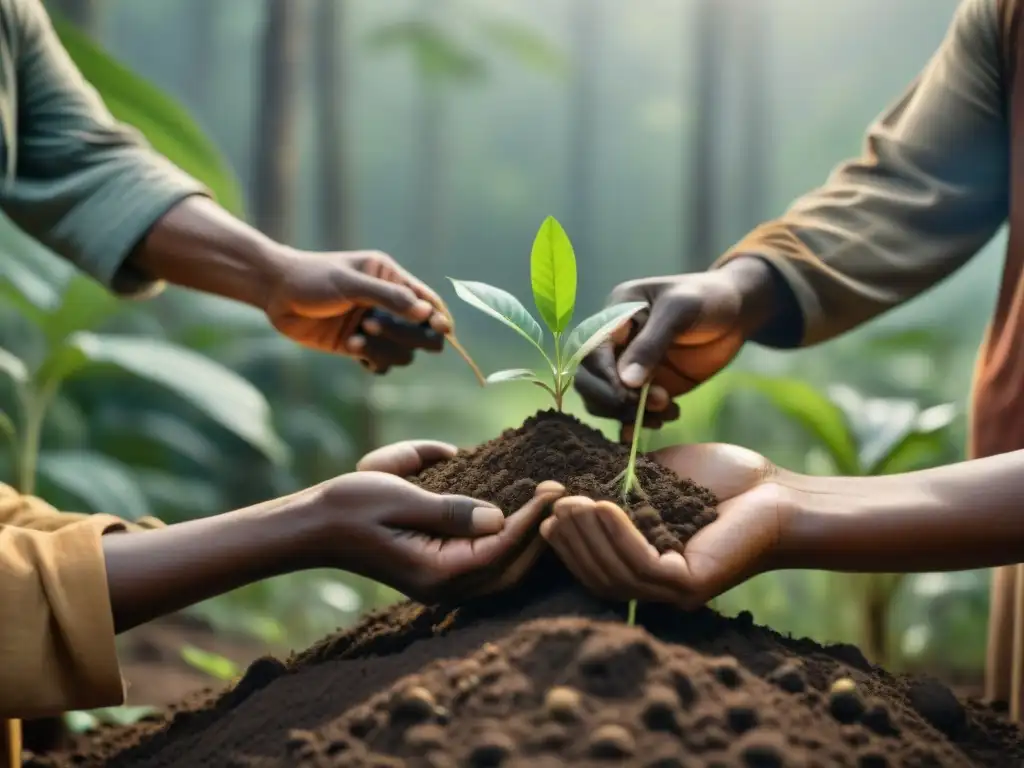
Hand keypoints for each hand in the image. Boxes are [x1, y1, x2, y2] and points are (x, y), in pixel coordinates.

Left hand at [266, 249, 451, 372]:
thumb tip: (426, 313)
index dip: (440, 317)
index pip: (429, 302)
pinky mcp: (359, 347)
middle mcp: (388, 305)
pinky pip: (381, 364)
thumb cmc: (312, 278)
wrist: (276, 294)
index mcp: (391, 279)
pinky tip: (351, 347)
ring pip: (403, 353)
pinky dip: (371, 359)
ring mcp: (375, 328)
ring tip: (356, 337)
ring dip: (383, 349)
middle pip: (422, 333)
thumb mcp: (350, 283)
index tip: (442, 328)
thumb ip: (389, 297)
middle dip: (404, 334)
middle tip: (372, 324)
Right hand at [331, 440, 565, 602]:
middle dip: (540, 534)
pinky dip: (508, 545)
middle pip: (510, 570)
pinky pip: (485, 566)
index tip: (555, 489)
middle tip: (562, 496)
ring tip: (551, 508)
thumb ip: (449, 509)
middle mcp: (442, 585)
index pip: (501, 549)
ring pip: (502, 574)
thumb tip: (498, 519)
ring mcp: (440, 583)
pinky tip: (521, 519)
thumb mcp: (400, 496)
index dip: (533, 519)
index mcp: (435, 571)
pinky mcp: (436, 572)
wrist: (314, 525)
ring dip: (529, 543)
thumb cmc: (350, 506)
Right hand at [540, 443, 794, 608]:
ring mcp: (674, 593)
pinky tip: (603, 504)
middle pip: (598, 575)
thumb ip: (619, 487)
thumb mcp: (657, 480)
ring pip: (614, 573)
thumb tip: (569, 484)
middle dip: (570, 539)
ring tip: (573, 500)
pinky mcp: (690, 586)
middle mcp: (658, 590)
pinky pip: (641, 564)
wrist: (776, 491)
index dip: (566, 539)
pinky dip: (617, 534)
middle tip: (555, 503)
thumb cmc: (722, 482)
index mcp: (648, 568)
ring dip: (587, 536)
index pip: (594, 566)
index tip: (549, 504)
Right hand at [574, 261, 771, 440]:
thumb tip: (625, 382)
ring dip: (631, 414)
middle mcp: (614, 344)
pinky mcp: (646, 388)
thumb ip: (651, 344)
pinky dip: (640, 422)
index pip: (590, 352)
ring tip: (667, 410)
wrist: (738, 311)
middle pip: (589, 380)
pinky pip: (630, 412)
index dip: (603, 376)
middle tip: (653, 405)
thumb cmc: (707, 298)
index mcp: (614, 316)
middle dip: (614, 400)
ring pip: (607, 401)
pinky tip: (665, 420)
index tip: (627, 395)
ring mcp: (629, 369)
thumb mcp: (679, 310)